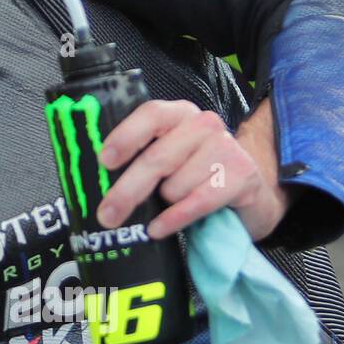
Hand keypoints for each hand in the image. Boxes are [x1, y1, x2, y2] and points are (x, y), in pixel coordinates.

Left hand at [95, 99, 294, 241]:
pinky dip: (175, 218)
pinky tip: (159, 229)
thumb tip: (98, 181)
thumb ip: (139, 159)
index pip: (151, 115)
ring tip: (174, 203)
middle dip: (127, 190)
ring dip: (166, 203)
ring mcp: (226, 147)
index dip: (126, 137)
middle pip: (157, 158)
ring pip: (176, 185)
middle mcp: (204, 124)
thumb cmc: (194, 173)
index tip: (105, 161)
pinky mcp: (242, 175)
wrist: (246, 191)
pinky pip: (198, 201)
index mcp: (178, 114)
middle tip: (107, 215)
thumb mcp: (167, 158)